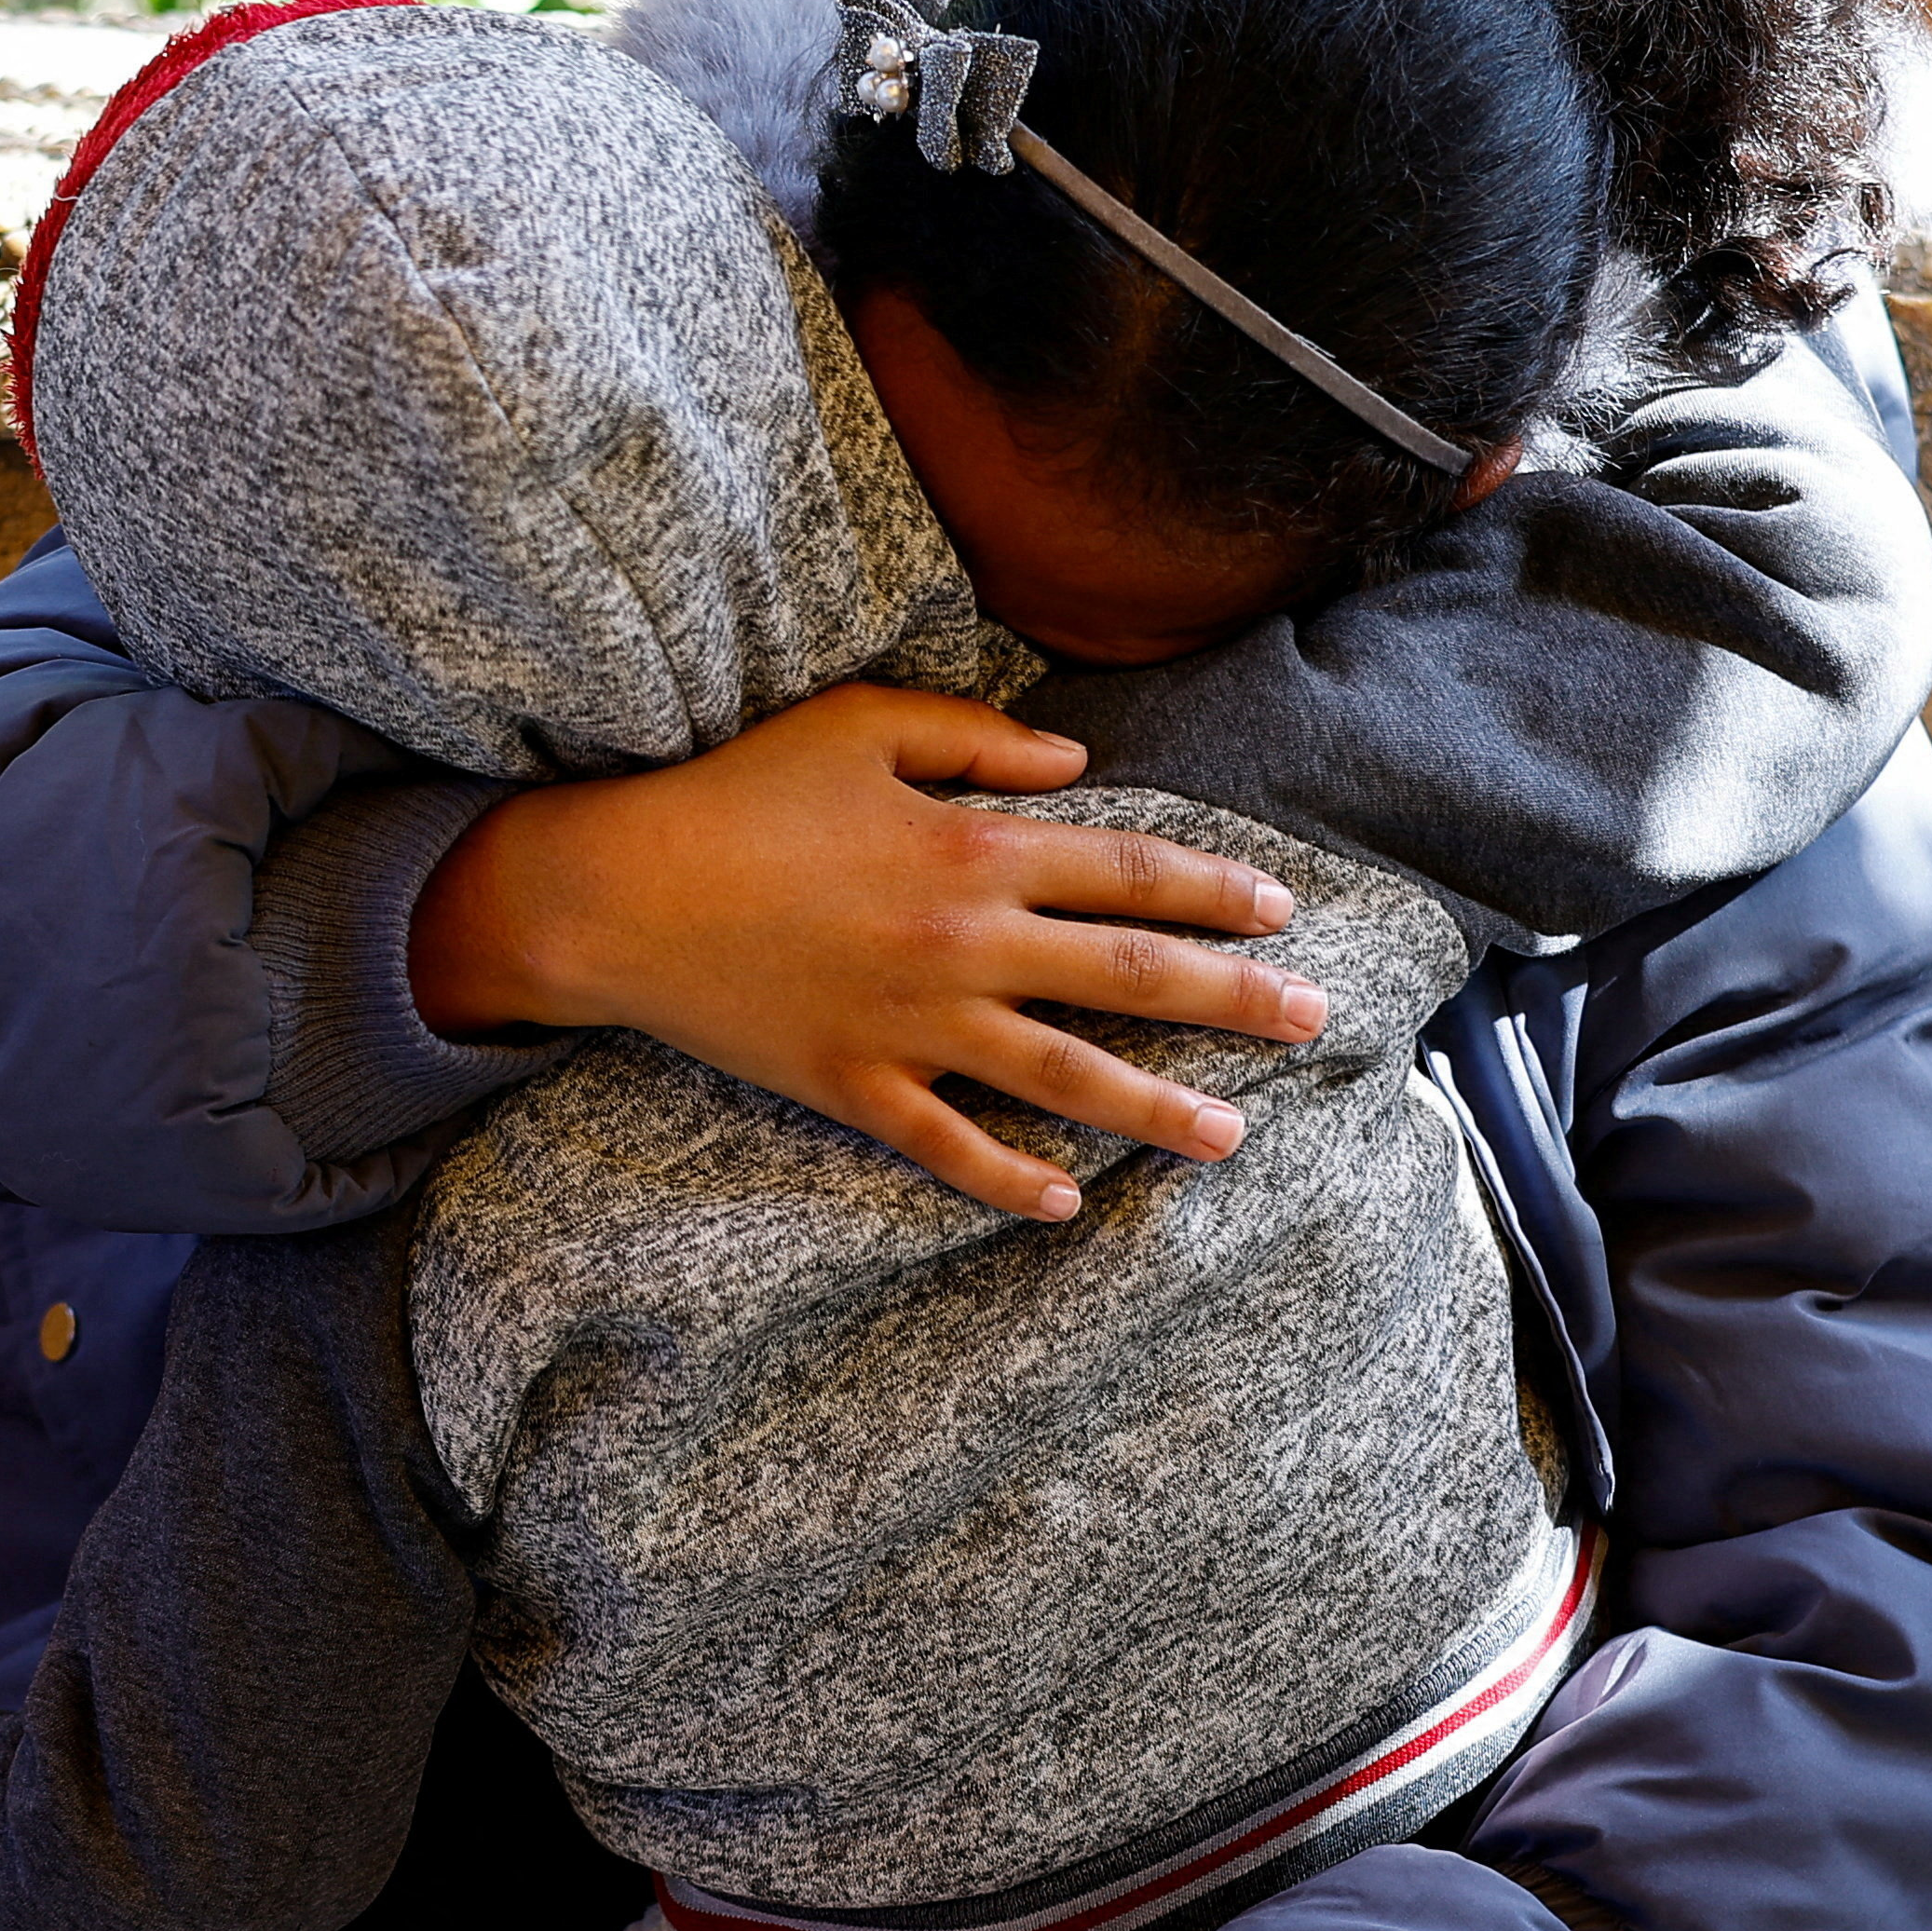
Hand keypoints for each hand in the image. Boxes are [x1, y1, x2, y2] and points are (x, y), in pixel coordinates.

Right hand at [405, 683, 1330, 1222]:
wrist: (617, 891)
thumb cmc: (738, 793)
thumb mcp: (860, 726)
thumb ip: (979, 738)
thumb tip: (1080, 768)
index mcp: (975, 848)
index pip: (1131, 872)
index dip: (1216, 889)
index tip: (1281, 909)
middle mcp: (964, 945)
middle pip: (1131, 976)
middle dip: (1235, 1000)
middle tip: (1314, 1022)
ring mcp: (912, 1025)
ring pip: (1065, 1079)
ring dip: (1158, 1110)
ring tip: (1233, 1135)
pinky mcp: (853, 1085)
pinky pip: (948, 1145)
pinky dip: (1008, 1180)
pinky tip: (1067, 1204)